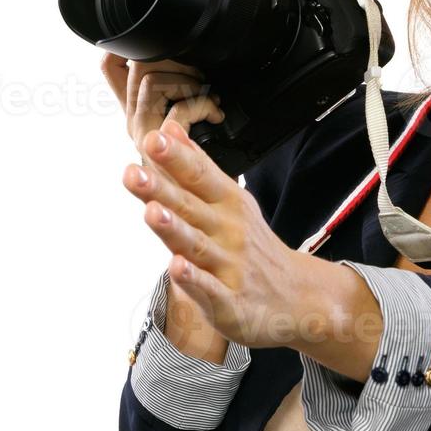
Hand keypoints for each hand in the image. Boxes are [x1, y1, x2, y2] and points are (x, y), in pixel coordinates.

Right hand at [99, 50, 223, 166]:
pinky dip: (201, 105)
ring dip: (188, 81)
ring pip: (150, 82)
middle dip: (175, 61)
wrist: (209, 206)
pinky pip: (176, 110)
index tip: (149, 42)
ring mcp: (143, 136)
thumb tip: (190, 59)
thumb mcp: (187, 124)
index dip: (123, 47)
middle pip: (137, 68)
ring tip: (209, 96)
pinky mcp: (158, 150)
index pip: (111, 69)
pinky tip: (215, 113)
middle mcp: (134, 122)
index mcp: (137, 111)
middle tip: (201, 75)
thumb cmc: (201, 165)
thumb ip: (180, 96)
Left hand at [121, 118, 324, 350]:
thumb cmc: (252, 244)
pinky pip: (209, 289)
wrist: (297, 295)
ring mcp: (229, 265)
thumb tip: (169, 130)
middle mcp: (228, 230)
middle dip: (161, 189)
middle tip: (133, 172)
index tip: (152, 138)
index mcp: (227, 203)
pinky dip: (194, 279)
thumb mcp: (230, 199)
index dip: (175, 157)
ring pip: (197, 245)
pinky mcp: (229, 300)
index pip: (198, 175)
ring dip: (174, 229)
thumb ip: (196, 166)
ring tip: (151, 212)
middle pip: (190, 207)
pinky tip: (176, 267)